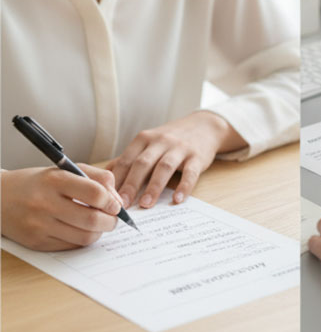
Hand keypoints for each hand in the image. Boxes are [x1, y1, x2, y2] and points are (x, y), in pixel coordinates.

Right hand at [0, 165, 122, 250]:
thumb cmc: (39, 182)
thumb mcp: (66, 169)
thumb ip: (97, 178)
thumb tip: (118, 201)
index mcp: (54, 180)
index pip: (95, 193)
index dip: (112, 201)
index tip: (115, 205)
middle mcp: (45, 203)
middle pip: (92, 219)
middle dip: (111, 221)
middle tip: (113, 219)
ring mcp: (39, 225)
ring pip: (84, 236)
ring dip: (99, 232)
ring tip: (99, 224)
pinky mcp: (36, 242)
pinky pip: (71, 246)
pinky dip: (82, 239)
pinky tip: (81, 230)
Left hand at [109, 111, 244, 208]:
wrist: (204, 126)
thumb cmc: (171, 139)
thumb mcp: (148, 143)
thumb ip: (129, 159)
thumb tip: (105, 178)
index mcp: (144, 139)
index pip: (126, 160)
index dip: (116, 179)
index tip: (107, 198)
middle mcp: (161, 141)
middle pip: (143, 163)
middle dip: (131, 184)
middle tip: (122, 204)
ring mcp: (180, 148)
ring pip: (164, 167)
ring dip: (154, 187)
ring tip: (146, 204)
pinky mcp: (197, 156)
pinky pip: (190, 173)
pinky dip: (184, 186)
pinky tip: (178, 199)